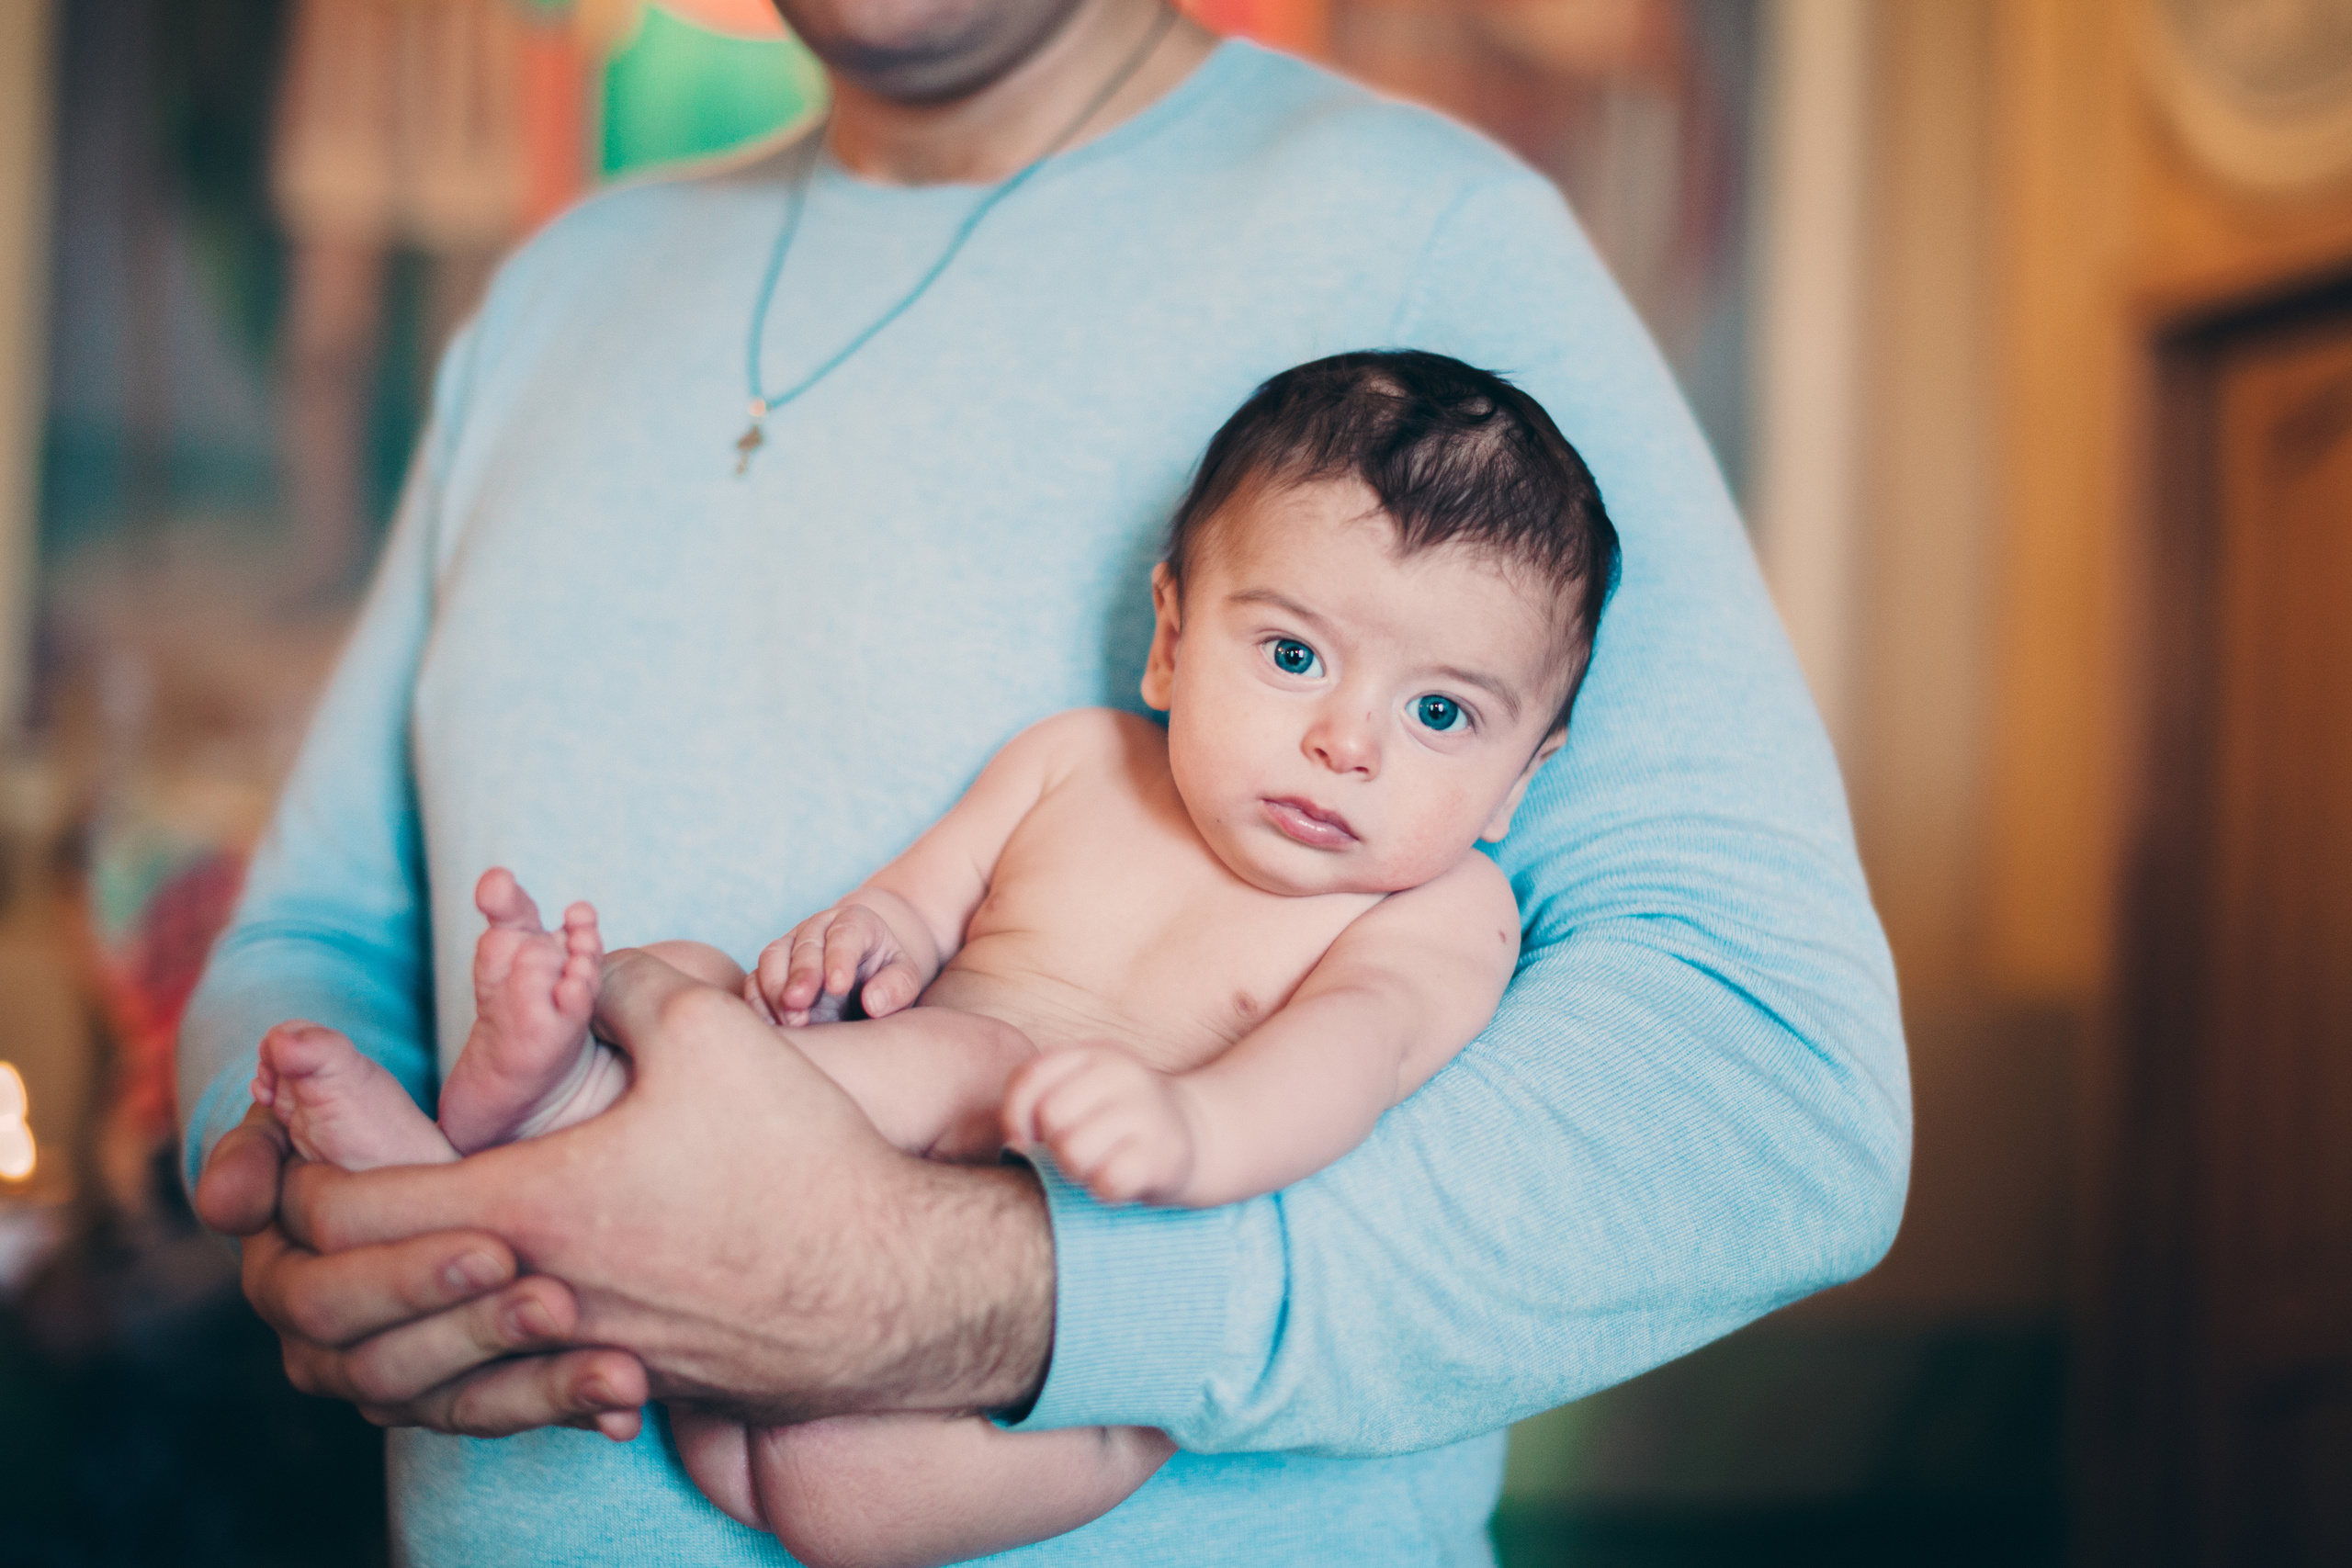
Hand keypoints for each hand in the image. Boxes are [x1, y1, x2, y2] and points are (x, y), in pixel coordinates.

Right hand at [194, 1097, 648, 1438]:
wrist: (456, 1171)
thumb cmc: (403, 1123)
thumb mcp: (376, 1095)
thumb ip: (334, 1082)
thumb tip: (288, 1044)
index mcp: (279, 1241)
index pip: (323, 1270)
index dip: (403, 1266)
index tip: (495, 1250)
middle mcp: (310, 1323)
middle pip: (373, 1349)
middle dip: (467, 1323)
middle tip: (556, 1299)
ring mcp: (371, 1371)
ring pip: (435, 1397)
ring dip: (529, 1382)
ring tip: (617, 1366)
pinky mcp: (440, 1397)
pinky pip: (495, 1416)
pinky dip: (563, 1409)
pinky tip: (626, 1404)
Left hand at [273, 950, 1054, 1425]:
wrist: (895, 1291)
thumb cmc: (803, 1159)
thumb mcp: (711, 1032)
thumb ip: (622, 980)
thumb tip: (585, 967)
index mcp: (526, 1209)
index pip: (343, 1213)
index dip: (299, 1172)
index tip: (302, 1142)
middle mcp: (531, 1298)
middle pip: (348, 1315)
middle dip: (307, 1265)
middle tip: (310, 1215)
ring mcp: (572, 1354)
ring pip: (409, 1369)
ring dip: (376, 1319)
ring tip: (376, 1269)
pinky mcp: (621, 1383)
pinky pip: (493, 1383)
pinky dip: (458, 1351)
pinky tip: (482, 1308)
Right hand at [750, 901, 924, 1025]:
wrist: (864, 975)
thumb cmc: (887, 977)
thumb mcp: (905, 978)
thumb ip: (898, 986)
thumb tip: (873, 1003)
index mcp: (856, 922)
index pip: (846, 932)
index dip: (840, 957)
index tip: (839, 986)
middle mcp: (818, 928)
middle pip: (804, 944)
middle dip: (802, 975)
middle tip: (801, 1006)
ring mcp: (791, 946)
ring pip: (773, 957)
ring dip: (776, 989)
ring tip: (792, 1022)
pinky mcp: (772, 969)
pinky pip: (755, 980)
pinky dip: (759, 1003)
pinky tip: (773, 1027)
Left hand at [1002, 1043, 1199, 1204]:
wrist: (1195, 1132)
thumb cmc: (1116, 1116)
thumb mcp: (1080, 1088)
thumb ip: (1035, 1097)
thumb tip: (1014, 1142)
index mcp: (1096, 1053)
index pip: (1030, 1077)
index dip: (1014, 1115)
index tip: (1026, 1136)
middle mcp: (1125, 1074)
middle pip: (1051, 1118)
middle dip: (1052, 1144)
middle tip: (1078, 1147)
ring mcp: (1148, 1113)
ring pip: (1073, 1153)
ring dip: (1078, 1170)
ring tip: (1098, 1162)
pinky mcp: (1163, 1155)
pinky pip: (1106, 1181)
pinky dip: (1104, 1188)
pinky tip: (1120, 1177)